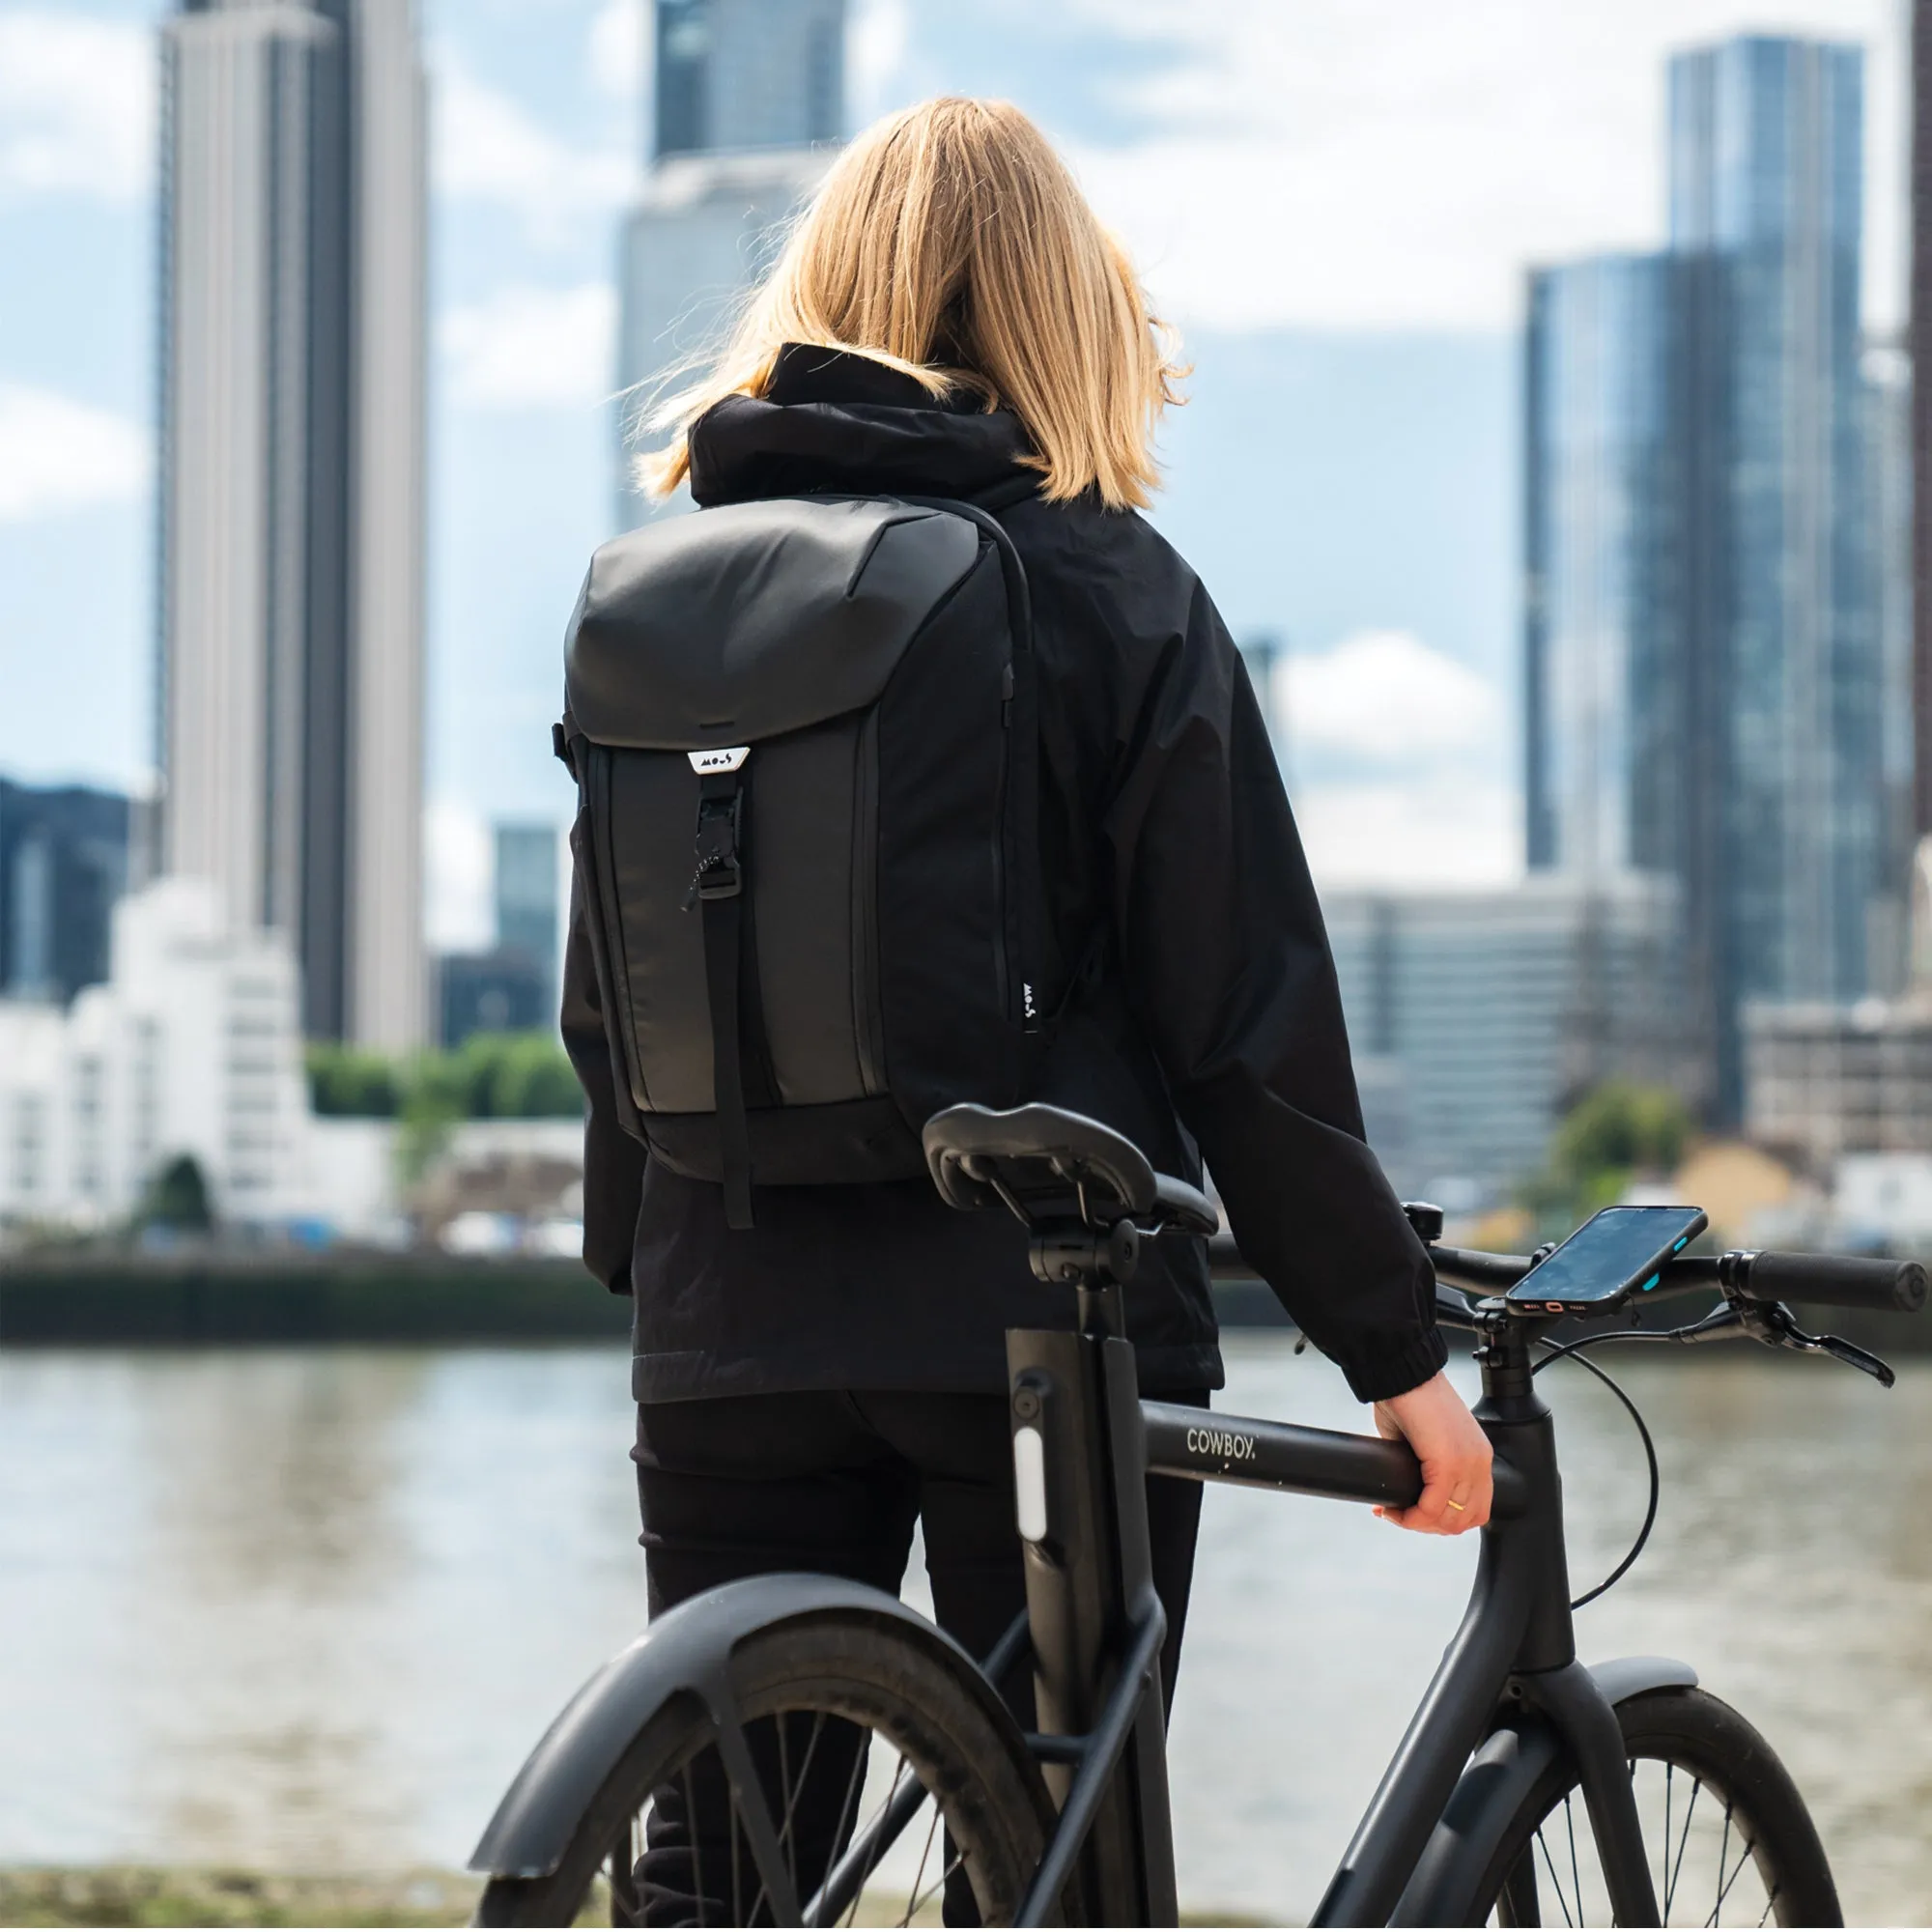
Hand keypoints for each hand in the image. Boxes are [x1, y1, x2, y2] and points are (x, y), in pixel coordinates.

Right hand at [1370, 1371, 1492, 1534]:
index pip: (1474, 1508)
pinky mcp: (1447, 1463)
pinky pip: (1431, 1508)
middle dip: (1427, 1526)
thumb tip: (1409, 1487)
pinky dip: (1409, 1517)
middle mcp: (1479, 1462)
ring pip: (1449, 1521)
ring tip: (1392, 1513)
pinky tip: (1391, 1509)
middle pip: (1464, 1520)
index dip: (1442, 1519)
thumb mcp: (1426, 1439)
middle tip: (1398, 1515)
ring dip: (1417, 1524)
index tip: (1413, 1512)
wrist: (1402, 1372)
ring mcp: (1467, 1464)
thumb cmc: (1407, 1396)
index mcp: (1478, 1455)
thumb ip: (1426, 1465)